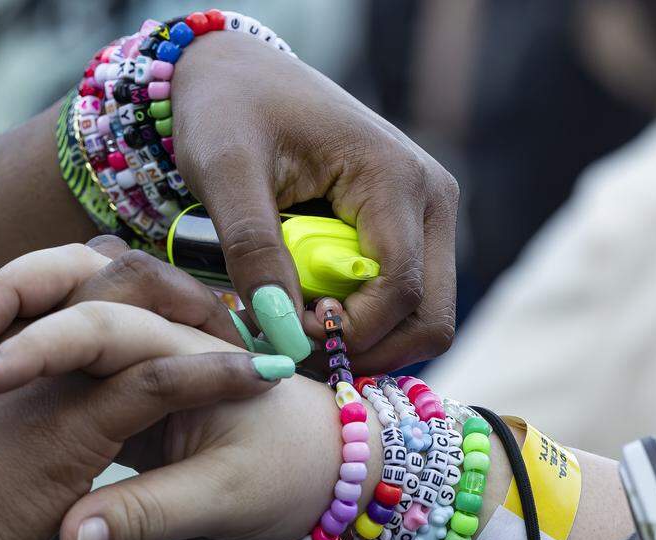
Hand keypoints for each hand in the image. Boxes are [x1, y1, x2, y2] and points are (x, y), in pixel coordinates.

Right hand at [0, 243, 359, 539]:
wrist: (327, 472)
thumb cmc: (284, 479)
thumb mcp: (216, 500)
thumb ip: (142, 514)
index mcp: (182, 346)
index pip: (102, 320)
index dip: (34, 346)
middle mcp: (159, 331)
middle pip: (71, 278)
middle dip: (4, 295)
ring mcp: (142, 346)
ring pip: (63, 297)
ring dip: (4, 307)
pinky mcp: (130, 374)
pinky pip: (71, 332)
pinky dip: (22, 339)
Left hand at [172, 31, 458, 371]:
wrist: (237, 74)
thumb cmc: (229, 110)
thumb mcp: (225, 172)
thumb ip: (254, 248)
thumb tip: (283, 330)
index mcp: (396, 177)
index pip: (399, 291)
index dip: (346, 332)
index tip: (284, 332)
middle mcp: (430, 198)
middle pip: (429, 318)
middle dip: (364, 348)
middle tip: (294, 342)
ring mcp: (425, 215)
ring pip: (421, 318)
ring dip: (363, 340)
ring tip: (296, 325)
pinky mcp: (408, 229)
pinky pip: (402, 301)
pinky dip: (361, 322)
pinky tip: (308, 309)